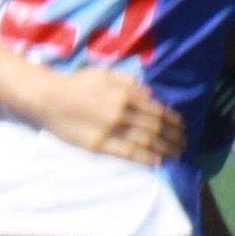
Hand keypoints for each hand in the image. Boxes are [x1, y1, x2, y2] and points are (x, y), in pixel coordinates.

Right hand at [26, 67, 185, 164]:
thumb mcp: (105, 73)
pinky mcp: (100, 144)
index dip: (173, 120)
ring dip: (165, 148)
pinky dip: (145, 157)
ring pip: (146, 141)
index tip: (182, 126)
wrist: (49, 97)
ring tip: (177, 154)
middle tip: (184, 143)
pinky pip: (128, 153)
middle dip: (174, 136)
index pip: (157, 110)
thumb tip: (151, 94)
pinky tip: (157, 162)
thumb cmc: (77, 83)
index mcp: (125, 93)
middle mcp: (122, 111)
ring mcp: (112, 129)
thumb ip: (129, 81)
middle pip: (156, 127)